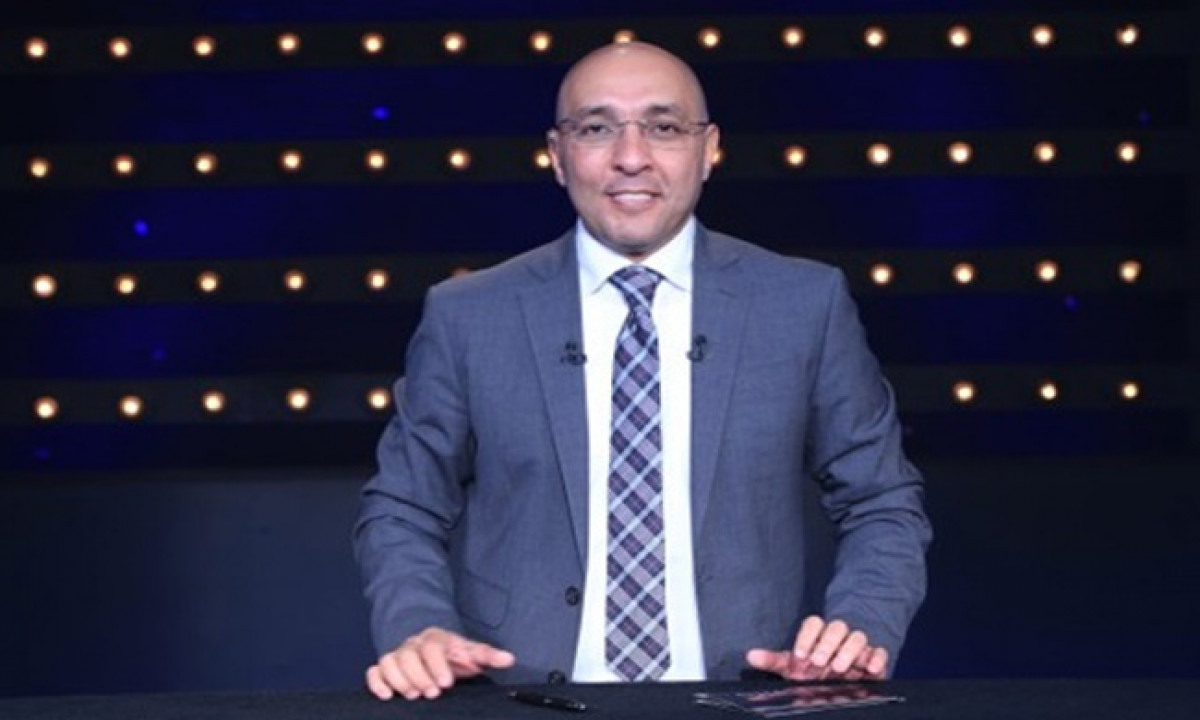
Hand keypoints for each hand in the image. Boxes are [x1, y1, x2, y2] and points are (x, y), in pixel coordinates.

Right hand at [365, 627, 515, 699]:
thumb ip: (488, 656)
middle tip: (432, 693)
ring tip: (413, 696)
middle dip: (420, 675)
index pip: (433, 647)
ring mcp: (397, 655)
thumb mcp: (473, 654)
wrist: (436, 652)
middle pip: (409, 655)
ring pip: (389, 661)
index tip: (446, 684)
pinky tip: (387, 696)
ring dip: (399, 679)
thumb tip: (509, 659)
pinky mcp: (385, 667)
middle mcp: (414, 644)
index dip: (438, 665)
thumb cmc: (455, 656)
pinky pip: (374, 670)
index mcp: (436, 638)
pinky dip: (377, 682)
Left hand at [746, 616, 887, 680]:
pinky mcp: (875, 657)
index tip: (800, 655)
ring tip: (840, 667)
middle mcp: (838, 636)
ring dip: (849, 651)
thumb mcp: (795, 666)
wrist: (844, 676)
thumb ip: (774, 661)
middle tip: (819, 661)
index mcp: (818, 634)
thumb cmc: (814, 668)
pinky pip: (879, 652)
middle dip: (828, 643)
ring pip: (857, 637)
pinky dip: (876, 658)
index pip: (813, 624)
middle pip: (836, 627)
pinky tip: (871, 668)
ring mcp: (858, 645)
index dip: (807, 637)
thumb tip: (750, 656)